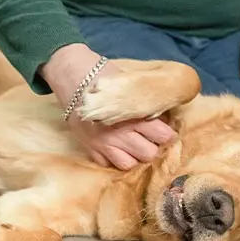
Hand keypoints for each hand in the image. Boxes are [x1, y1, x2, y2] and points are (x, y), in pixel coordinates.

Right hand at [40, 44, 176, 169]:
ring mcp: (104, 143)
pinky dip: (113, 159)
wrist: (72, 76)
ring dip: (133, 157)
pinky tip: (115, 149)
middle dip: (152, 147)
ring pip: (129, 164)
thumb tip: (161, 114)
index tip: (166, 133)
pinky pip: (107, 164)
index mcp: (133, 116)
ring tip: (133, 147)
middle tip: (150, 140)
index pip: (162, 136)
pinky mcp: (90, 148)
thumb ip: (144, 103)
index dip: (167, 135)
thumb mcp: (129, 86)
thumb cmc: (104, 77)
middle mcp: (120, 134)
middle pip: (149, 154)